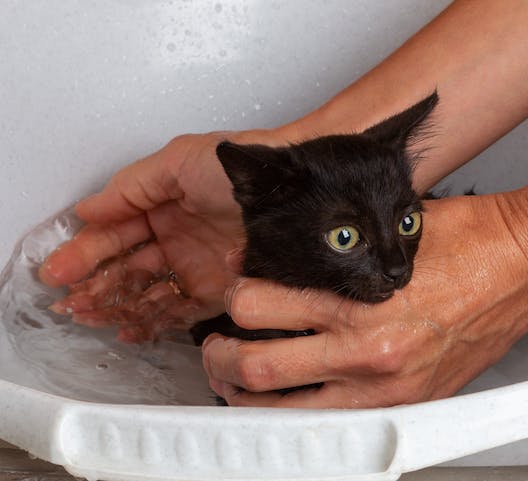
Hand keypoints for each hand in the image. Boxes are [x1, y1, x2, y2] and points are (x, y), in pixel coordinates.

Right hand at [40, 129, 281, 341]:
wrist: (293, 189)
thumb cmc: (244, 165)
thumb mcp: (179, 162)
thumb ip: (130, 187)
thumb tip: (89, 207)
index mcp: (164, 205)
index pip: (115, 233)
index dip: (84, 252)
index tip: (60, 270)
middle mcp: (179, 236)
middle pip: (126, 266)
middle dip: (95, 285)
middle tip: (71, 301)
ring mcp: (197, 264)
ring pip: (146, 291)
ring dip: (116, 305)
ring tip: (91, 316)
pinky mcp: (219, 289)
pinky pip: (179, 310)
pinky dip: (152, 321)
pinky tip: (129, 327)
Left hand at [201, 193, 527, 407]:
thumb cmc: (473, 241)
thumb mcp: (394, 229)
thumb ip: (339, 252)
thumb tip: (287, 262)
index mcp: (360, 297)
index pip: (259, 304)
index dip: (234, 294)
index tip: (235, 291)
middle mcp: (367, 348)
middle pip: (257, 366)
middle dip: (221, 357)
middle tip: (216, 347)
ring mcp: (387, 386)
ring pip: (287, 409)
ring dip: (250, 398)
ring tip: (240, 382)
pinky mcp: (409, 405)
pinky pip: (337, 426)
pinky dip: (301, 417)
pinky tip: (293, 403)